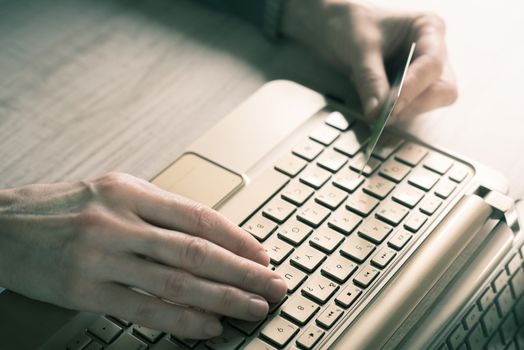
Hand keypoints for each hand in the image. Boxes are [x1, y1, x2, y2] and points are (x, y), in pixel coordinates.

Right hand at [0, 173, 286, 338]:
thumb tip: (212, 235)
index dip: (238, 238)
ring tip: (253, 308)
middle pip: (196, 250)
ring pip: (175, 281)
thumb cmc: (67, 208)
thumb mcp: (115, 192)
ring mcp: (101, 257)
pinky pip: (143, 309)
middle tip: (274, 286)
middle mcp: (119, 221)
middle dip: (243, 272)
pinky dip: (181, 320)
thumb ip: (160, 209)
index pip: (199, 216)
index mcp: (131, 191)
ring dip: (222, 298)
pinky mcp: (85, 290)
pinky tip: (209, 327)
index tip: (264, 255)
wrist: (4, 227)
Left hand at [282, 0, 457, 120]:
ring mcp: (422, 73)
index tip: (391, 106)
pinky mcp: (409, 89)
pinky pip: (409, 108)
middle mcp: (432, 52)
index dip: (412, 88)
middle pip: (441, 89)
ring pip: (428, 103)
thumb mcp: (359, 48)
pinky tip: (374, 106)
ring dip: (401, 111)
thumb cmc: (352, 24)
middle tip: (383, 115)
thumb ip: (370, 79)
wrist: (335, 27)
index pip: (431, 65)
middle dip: (413, 104)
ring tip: (373, 105)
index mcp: (428, 29)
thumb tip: (376, 111)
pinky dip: (393, 113)